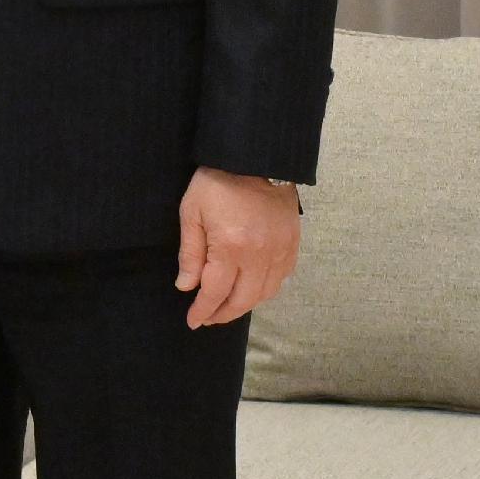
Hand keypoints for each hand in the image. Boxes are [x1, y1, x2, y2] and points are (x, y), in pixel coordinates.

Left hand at [177, 168, 301, 328]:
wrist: (254, 157)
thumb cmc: (217, 182)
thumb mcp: (192, 214)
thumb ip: (190, 254)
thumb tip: (186, 287)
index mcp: (231, 246)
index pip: (215, 292)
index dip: (203, 311)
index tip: (194, 321)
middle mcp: (259, 254)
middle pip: (243, 300)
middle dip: (223, 314)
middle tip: (209, 317)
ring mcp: (280, 249)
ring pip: (265, 293)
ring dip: (245, 304)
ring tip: (228, 305)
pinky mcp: (292, 243)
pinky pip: (282, 277)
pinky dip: (266, 289)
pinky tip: (252, 287)